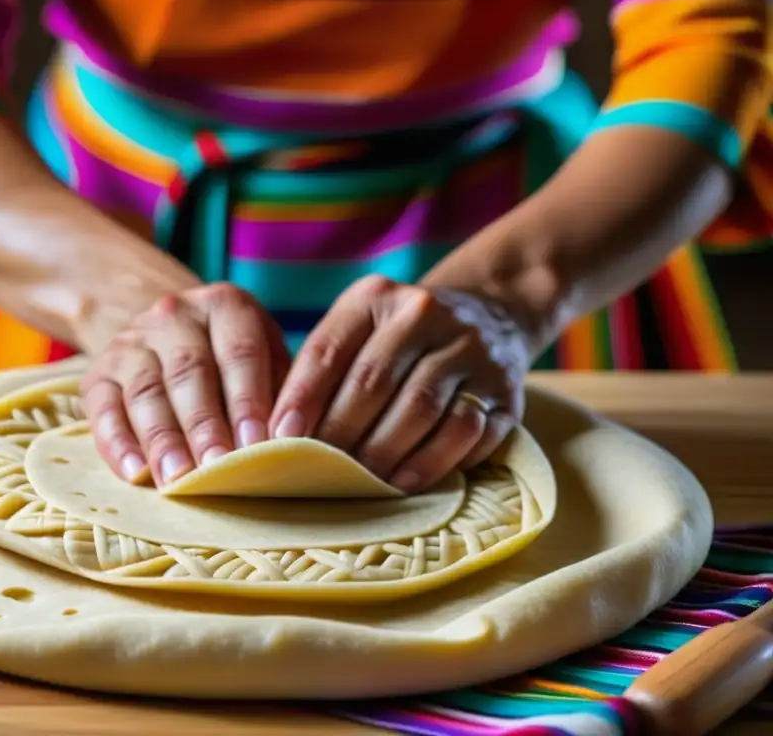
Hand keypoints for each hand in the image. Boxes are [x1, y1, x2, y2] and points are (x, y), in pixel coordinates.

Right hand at [80, 283, 290, 486]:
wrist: (169, 336)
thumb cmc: (234, 363)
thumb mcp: (267, 359)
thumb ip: (282, 395)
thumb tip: (298, 447)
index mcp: (226, 306)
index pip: (239, 352)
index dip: (248, 400)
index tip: (258, 445)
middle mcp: (174, 314)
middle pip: (189, 372)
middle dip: (204, 425)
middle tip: (216, 470)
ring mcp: (132, 342)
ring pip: (146, 391)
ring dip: (162, 439)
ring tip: (176, 480)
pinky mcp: (98, 372)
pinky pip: (103, 407)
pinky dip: (117, 442)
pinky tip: (135, 473)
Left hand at [268, 276, 532, 493]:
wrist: (489, 317)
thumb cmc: (398, 341)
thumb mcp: (357, 333)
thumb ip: (321, 373)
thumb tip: (280, 437)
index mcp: (375, 299)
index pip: (328, 350)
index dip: (302, 398)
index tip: (279, 439)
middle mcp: (423, 314)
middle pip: (373, 381)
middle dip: (340, 434)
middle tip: (317, 474)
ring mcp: (469, 349)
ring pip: (420, 406)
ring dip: (385, 452)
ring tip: (359, 485)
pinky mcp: (504, 388)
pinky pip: (467, 429)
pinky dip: (434, 461)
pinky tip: (406, 483)